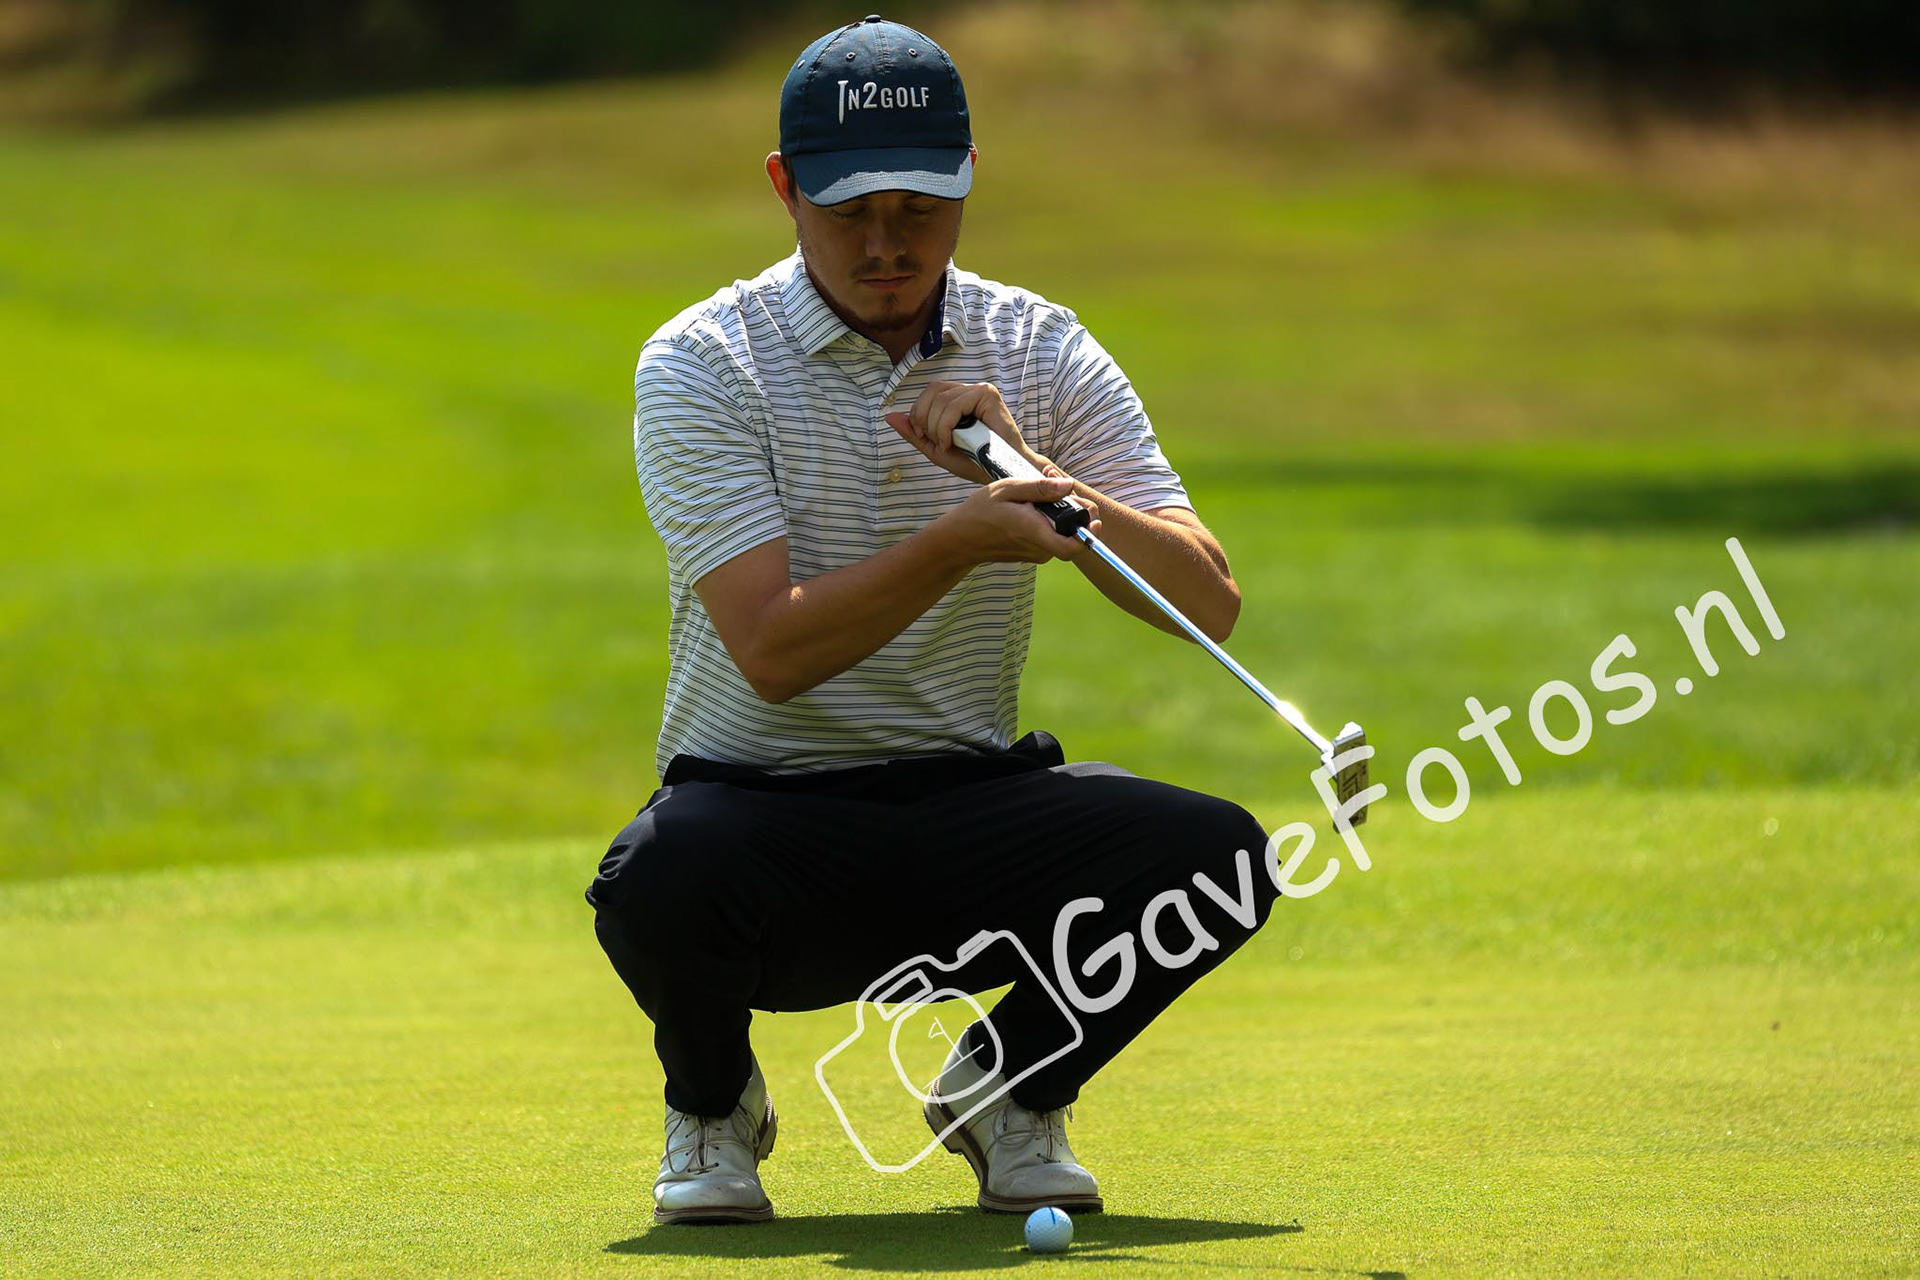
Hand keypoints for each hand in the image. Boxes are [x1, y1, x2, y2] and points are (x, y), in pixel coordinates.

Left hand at [884, 381, 1047, 483]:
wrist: (999, 473)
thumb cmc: (974, 462)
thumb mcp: (936, 448)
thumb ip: (914, 433)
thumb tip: (890, 416)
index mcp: (956, 398)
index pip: (928, 393)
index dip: (918, 414)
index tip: (926, 438)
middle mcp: (968, 390)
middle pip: (931, 391)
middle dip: (924, 419)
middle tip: (937, 442)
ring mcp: (979, 390)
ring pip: (940, 398)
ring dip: (936, 427)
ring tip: (948, 444)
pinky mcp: (988, 395)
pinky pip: (954, 405)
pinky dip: (946, 425)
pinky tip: (953, 441)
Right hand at [932, 475, 1101, 565]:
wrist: (960, 539)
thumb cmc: (980, 512)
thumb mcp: (1007, 489)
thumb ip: (1040, 488)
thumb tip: (1068, 486)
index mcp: (1033, 531)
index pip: (1072, 546)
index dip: (1089, 534)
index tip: (1092, 517)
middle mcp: (1038, 547)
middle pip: (1072, 534)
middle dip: (1073, 508)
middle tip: (1059, 484)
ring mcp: (1036, 553)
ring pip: (1062, 533)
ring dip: (1061, 512)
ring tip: (1041, 491)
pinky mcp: (1033, 553)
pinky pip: (1051, 536)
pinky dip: (1050, 520)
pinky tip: (1034, 505)